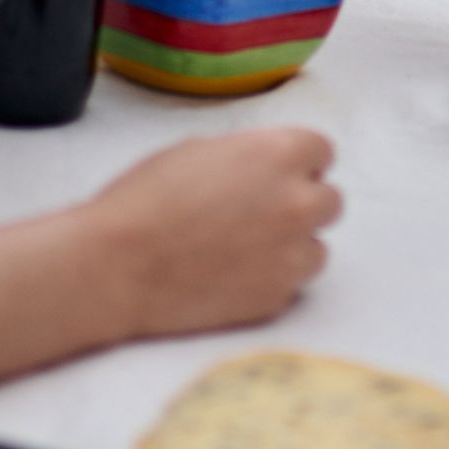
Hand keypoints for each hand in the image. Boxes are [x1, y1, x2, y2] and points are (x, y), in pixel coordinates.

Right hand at [83, 129, 341, 336]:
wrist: (118, 265)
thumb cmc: (148, 197)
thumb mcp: (201, 150)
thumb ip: (250, 156)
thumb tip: (268, 168)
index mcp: (280, 153)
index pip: (323, 151)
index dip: (299, 162)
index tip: (278, 174)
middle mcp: (297, 202)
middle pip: (330, 201)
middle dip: (301, 203)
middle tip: (262, 213)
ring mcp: (291, 255)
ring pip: (317, 248)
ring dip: (292, 246)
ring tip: (246, 249)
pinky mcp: (276, 298)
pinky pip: (292, 285)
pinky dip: (271, 280)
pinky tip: (233, 276)